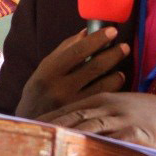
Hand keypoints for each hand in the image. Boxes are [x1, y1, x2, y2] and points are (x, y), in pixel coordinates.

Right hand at [14, 26, 128, 118]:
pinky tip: (115, 83)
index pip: (77, 51)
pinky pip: (104, 100)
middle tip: (124, 46)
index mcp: (48, 72)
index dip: (97, 39)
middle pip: (95, 67)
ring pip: (104, 85)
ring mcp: (72, 105)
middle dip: (113, 54)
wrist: (31, 125)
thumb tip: (86, 32)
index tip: (112, 31)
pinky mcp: (82, 119)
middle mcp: (59, 89)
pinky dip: (113, 89)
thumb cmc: (39, 92)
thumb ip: (64, 50)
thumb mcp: (44, 69)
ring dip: (116, 73)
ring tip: (120, 68)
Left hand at [37, 92, 155, 146]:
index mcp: (101, 100)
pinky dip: (98, 148)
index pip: (70, 108)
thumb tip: (70, 127)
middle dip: (53, 126)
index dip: (50, 117)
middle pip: (74, 116)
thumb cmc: (140, 112)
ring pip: (90, 127)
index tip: (31, 126)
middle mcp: (108, 107)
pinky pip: (112, 142)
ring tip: (51, 145)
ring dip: (69, 136)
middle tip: (33, 135)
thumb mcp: (115, 107)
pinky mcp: (134, 133)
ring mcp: (120, 120)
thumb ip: (95, 114)